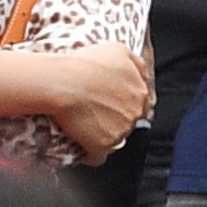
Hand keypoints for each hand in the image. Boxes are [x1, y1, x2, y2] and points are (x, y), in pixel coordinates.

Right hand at [38, 44, 154, 159]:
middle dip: (113, 119)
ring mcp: (120, 130)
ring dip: (101, 136)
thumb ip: (135, 62)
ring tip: (83, 129)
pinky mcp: (103, 145)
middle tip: (93, 114)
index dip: (121, 104)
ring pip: (115, 138)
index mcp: (140, 92)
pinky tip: (82, 150)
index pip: (137, 103)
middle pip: (128, 121)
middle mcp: (135, 112)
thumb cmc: (85, 63)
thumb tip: (142, 72)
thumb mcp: (117, 50)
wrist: (63, 82)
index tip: (107, 103)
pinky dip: (90, 155)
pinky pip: (98, 157)